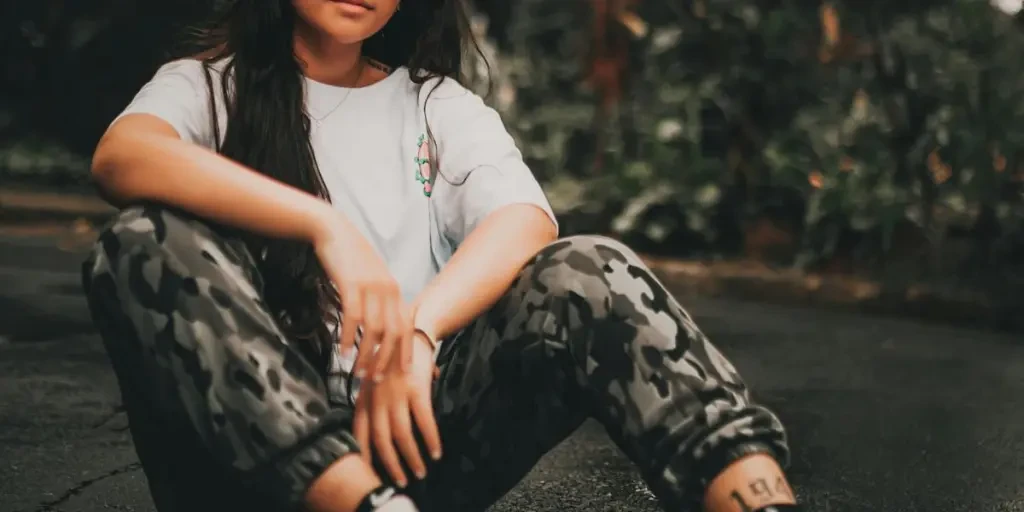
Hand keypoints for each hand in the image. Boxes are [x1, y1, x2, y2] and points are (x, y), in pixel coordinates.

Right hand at [312, 211, 413, 380]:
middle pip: (393, 333)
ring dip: (366, 354)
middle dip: (386, 360)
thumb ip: (378, 300)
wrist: (332, 230)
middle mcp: (388, 290)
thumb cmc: (349, 258)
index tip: (402, 373)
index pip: (406, 326)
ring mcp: (371, 287)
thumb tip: (379, 326)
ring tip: (358, 372)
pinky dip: (349, 337)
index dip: (405, 351)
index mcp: (394, 290)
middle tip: (376, 380)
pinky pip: (353, 317)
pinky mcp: (352, 284)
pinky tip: (342, 351)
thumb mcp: (370, 279)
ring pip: (374, 329)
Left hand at [353, 332, 442, 486]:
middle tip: (400, 481)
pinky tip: (436, 452)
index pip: (360, 432)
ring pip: (402, 435)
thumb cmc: (393, 358)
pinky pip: (424, 422)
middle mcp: (377, 397)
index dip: (365, 456)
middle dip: (391, 465)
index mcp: (365, 396)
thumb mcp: (375, 379)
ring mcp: (396, 394)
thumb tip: (381, 431)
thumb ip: (374, 403)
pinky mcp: (417, 389)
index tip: (370, 475)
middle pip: (381, 440)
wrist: (411, 329)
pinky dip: (431, 440)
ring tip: (420, 472)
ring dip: (412, 458)